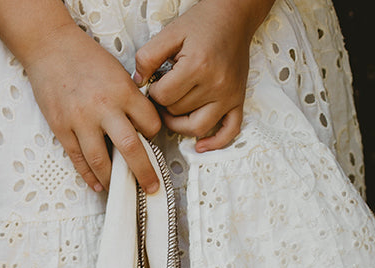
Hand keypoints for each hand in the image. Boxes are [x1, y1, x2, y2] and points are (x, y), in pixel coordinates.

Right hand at [25, 23, 164, 192]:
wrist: (51, 47)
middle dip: (144, 172)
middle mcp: (103, 108)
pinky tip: (97, 184)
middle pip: (131, 148)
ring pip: (102, 162)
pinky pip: (78, 160)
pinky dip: (89, 176)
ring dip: (113, 179)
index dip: (154, 134)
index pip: (149, 123)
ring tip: (119, 187)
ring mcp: (81, 121)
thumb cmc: (84, 57)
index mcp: (122, 90)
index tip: (152, 139)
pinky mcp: (62, 129)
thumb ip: (128, 98)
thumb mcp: (117, 71)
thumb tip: (138, 125)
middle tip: (151, 187)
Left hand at [134, 0, 269, 152]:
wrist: (233, 15)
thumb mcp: (170, 33)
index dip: (154, 93)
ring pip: (196, 127)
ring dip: (180, 124)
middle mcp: (215, 84)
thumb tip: (137, 83)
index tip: (156, 84)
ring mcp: (228, 95)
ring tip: (173, 112)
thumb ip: (148, 56)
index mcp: (197, 66)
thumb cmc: (204, 23)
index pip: (164, 97)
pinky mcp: (237, 100)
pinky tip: (200, 145)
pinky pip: (229, 131)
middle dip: (166, 105)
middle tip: (165, 92)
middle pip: (178, 113)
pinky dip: (215, 142)